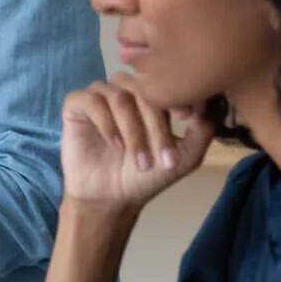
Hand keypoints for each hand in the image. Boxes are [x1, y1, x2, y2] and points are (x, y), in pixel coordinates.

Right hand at [61, 73, 212, 210]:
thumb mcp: (185, 157)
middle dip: (156, 124)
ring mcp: (100, 95)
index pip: (166, 82)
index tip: (187, 121)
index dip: (178, 96)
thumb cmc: (145, 176)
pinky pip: (91, 100)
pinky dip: (106, 123)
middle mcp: (125, 90)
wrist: (111, 198)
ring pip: (119, 96)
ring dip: (133, 130)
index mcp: (151, 95)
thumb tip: (204, 106)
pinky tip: (115, 145)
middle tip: (163, 158)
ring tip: (140, 159)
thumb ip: (202, 132)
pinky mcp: (76, 105)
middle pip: (143, 88)